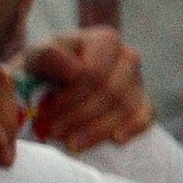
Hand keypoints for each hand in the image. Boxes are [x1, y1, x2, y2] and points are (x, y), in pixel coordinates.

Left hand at [21, 28, 151, 150]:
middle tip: (54, 131)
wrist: (51, 79)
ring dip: (96, 129)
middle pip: (111, 92)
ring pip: (126, 107)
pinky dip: (132, 128)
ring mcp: (138, 80)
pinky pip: (145, 116)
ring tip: (70, 142)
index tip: (45, 112)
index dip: (69, 97)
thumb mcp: (36, 56)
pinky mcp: (143, 101)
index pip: (93, 74)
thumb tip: (74, 71)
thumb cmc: (44, 67)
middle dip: (80, 116)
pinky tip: (115, 140)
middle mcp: (127, 56)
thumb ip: (48, 56)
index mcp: (104, 40)